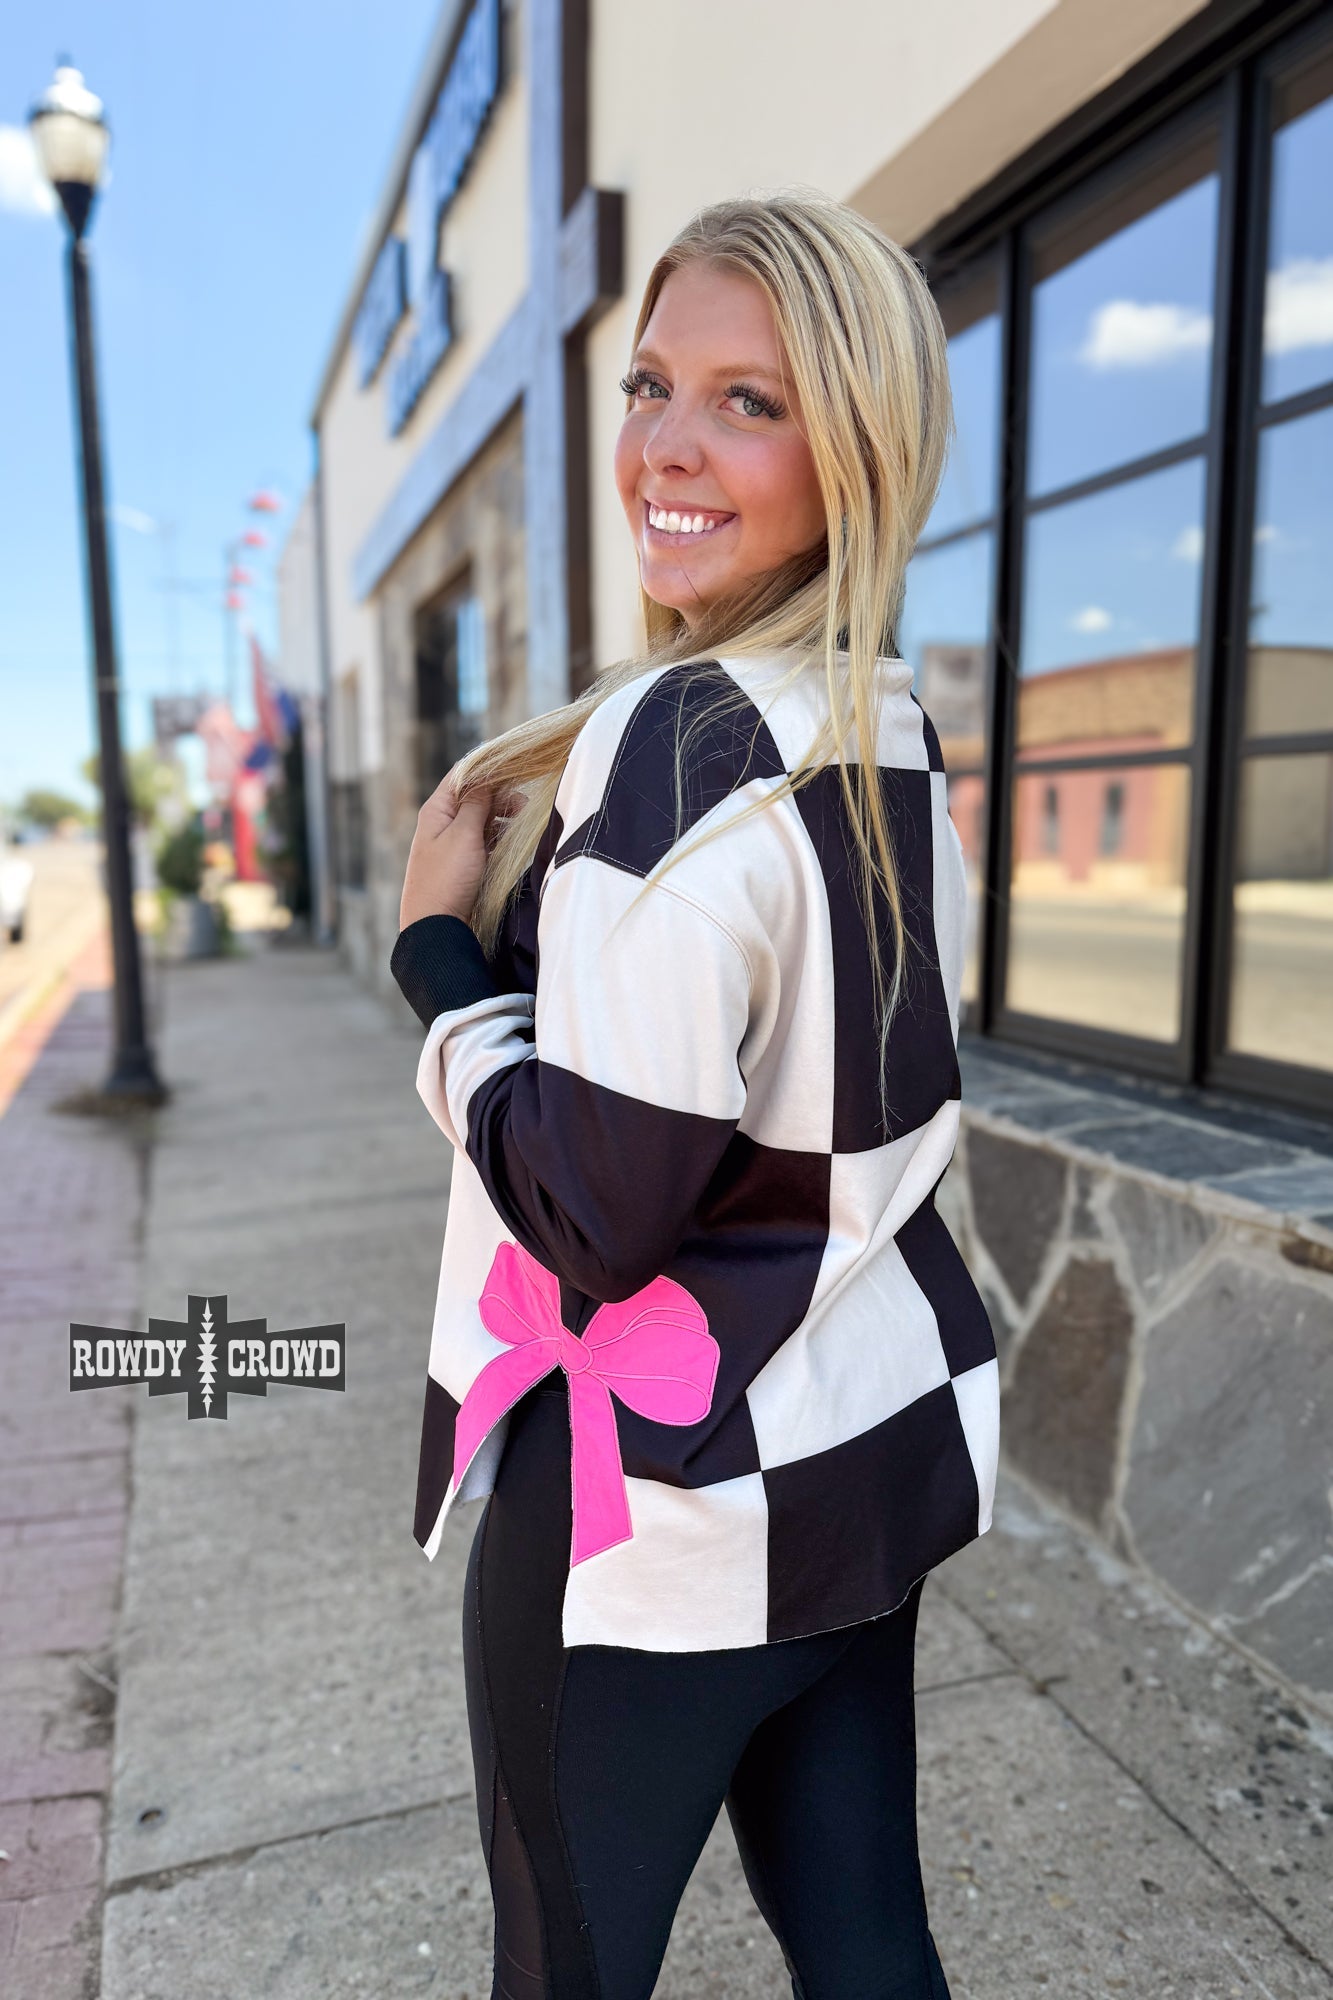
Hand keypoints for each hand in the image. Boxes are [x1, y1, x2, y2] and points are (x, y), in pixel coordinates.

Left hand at [400, 767, 505, 931]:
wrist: (435, 928)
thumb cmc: (445, 879)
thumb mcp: (464, 834)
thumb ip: (476, 803)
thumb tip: (486, 777)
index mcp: (436, 810)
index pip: (463, 775)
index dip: (490, 770)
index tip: (518, 771)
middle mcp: (441, 823)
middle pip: (474, 797)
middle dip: (500, 797)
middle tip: (525, 806)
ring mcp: (451, 844)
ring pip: (481, 820)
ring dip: (501, 818)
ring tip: (521, 824)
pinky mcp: (461, 865)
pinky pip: (482, 842)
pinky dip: (497, 838)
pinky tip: (511, 843)